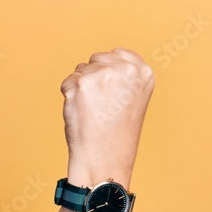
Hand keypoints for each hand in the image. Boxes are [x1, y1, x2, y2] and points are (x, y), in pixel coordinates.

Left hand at [60, 48, 154, 184]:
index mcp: (144, 72)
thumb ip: (123, 75)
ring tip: (93, 110)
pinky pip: (68, 82)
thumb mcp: (132, 97)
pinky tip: (82, 113)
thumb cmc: (116, 132)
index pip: (117, 53)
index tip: (111, 94)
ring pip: (81, 69)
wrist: (104, 158)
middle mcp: (126, 70)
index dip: (108, 73)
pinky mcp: (81, 84)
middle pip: (97, 59)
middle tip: (102, 106)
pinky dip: (69, 96)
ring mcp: (103, 75)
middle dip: (94, 78)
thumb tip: (101, 61)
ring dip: (82, 88)